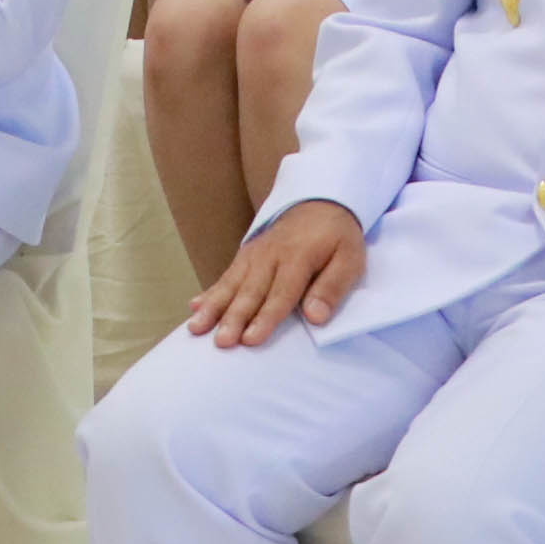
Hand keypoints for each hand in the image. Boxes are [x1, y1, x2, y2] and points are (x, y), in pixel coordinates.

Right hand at [188, 202, 365, 347]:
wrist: (319, 202)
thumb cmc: (337, 239)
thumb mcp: (350, 259)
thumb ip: (333, 288)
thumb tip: (315, 317)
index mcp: (298, 257)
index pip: (281, 293)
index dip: (265, 318)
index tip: (251, 340)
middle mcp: (270, 256)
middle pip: (250, 292)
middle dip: (234, 318)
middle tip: (221, 342)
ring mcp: (254, 255)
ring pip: (231, 285)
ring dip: (213, 308)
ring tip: (196, 328)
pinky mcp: (245, 256)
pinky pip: (225, 276)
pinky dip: (210, 292)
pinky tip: (194, 307)